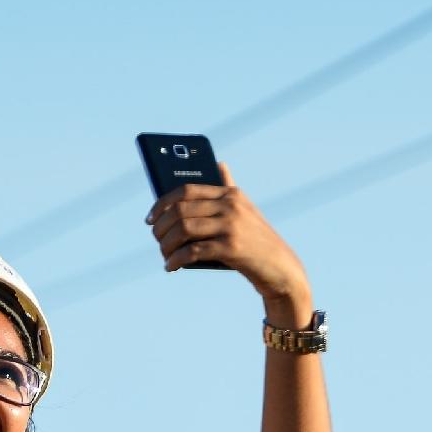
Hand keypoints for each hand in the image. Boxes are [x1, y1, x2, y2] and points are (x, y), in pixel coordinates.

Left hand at [146, 165, 310, 313]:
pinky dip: (177, 260)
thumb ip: (229, 187)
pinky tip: (170, 267)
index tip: (149, 218)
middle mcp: (230, 206)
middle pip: (180, 210)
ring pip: (183, 229)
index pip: (186, 190)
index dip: (162, 203)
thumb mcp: (245, 210)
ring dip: (166, 245)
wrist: (281, 268)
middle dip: (161, 227)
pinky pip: (193, 251)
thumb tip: (219, 163)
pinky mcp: (232, 248)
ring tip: (164, 255)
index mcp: (230, 194)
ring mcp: (232, 226)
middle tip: (156, 240)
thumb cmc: (256, 240)